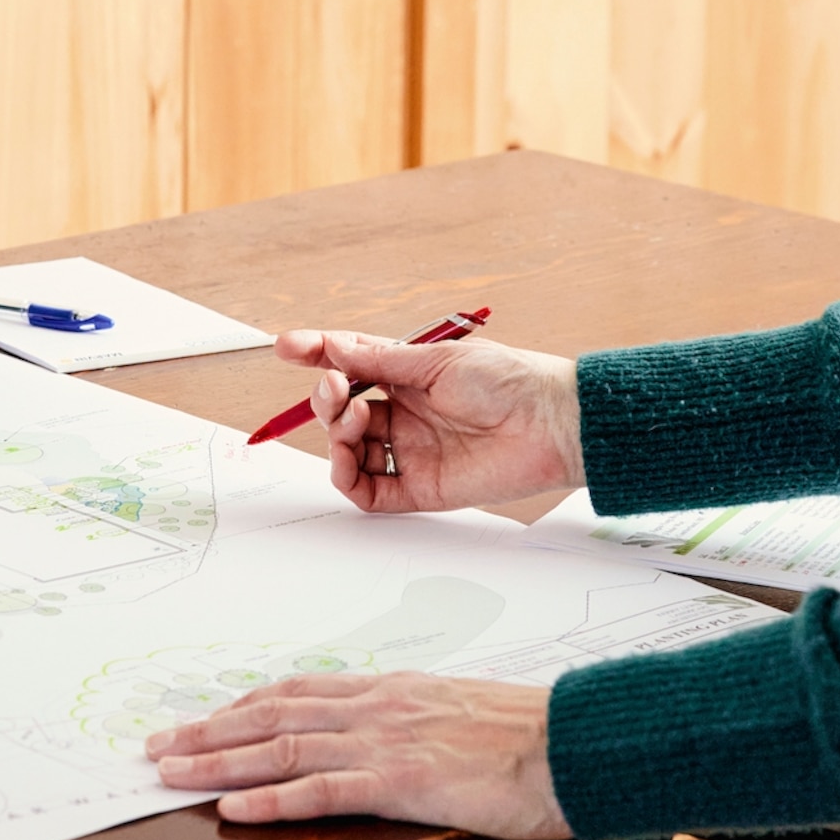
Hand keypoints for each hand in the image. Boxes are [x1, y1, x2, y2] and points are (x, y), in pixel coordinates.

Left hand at [148, 673, 567, 836]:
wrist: (574, 741)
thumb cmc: (531, 735)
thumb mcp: (461, 716)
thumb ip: (416, 721)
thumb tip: (390, 735)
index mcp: (391, 690)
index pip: (299, 691)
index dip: (243, 706)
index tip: (204, 717)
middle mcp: (377, 706)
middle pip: (274, 714)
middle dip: (210, 730)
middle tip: (160, 743)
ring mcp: (386, 740)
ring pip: (282, 747)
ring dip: (219, 762)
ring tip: (172, 773)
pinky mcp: (402, 779)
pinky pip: (321, 789)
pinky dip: (271, 799)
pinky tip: (233, 807)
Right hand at [275, 328, 581, 513]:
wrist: (552, 425)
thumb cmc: (509, 381)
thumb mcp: (437, 360)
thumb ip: (381, 360)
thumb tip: (333, 348)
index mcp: (411, 375)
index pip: (353, 364)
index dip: (318, 355)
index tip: (287, 348)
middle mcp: (406, 413)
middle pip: (344, 410)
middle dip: (326, 398)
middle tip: (334, 388)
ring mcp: (411, 451)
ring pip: (349, 450)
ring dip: (335, 434)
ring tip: (352, 418)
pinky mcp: (420, 488)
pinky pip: (368, 491)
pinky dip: (346, 476)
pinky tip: (348, 456)